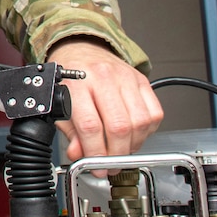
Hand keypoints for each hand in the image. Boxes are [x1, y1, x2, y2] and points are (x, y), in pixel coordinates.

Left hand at [49, 38, 164, 157]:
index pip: (91, 125)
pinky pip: (154, 114)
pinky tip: (134, 135)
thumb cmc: (71, 79)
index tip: (97, 167)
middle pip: (119, 126)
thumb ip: (71, 133)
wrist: (83, 50)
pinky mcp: (142, 80)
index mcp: (77, 83)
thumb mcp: (61, 106)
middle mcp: (103, 77)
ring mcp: (126, 77)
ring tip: (121, 151)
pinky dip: (147, 132)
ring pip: (140, 122)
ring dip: (133, 145)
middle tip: (110, 165)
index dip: (96, 153)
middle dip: (116, 154)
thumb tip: (78, 154)